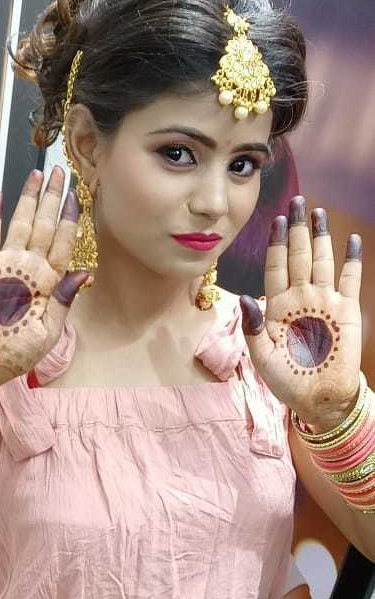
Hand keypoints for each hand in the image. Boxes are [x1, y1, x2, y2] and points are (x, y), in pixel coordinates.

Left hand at [0, 166, 89, 395]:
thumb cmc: (14, 352)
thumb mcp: (48, 334)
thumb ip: (64, 301)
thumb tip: (83, 272)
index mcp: (45, 283)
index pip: (62, 242)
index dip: (69, 217)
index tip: (75, 194)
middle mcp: (24, 266)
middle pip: (42, 224)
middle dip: (51, 196)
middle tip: (58, 171)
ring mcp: (0, 263)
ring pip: (19, 222)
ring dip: (28, 197)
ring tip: (35, 174)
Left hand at [239, 195, 362, 431]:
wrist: (319, 397)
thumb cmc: (287, 379)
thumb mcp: (262, 357)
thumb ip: (252, 328)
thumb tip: (246, 299)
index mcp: (277, 305)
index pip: (275, 266)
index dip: (275, 243)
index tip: (275, 219)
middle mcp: (300, 297)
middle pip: (299, 255)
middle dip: (297, 228)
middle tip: (298, 201)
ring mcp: (324, 301)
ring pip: (322, 261)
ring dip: (321, 237)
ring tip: (318, 213)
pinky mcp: (346, 310)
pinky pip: (350, 280)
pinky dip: (351, 260)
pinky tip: (352, 241)